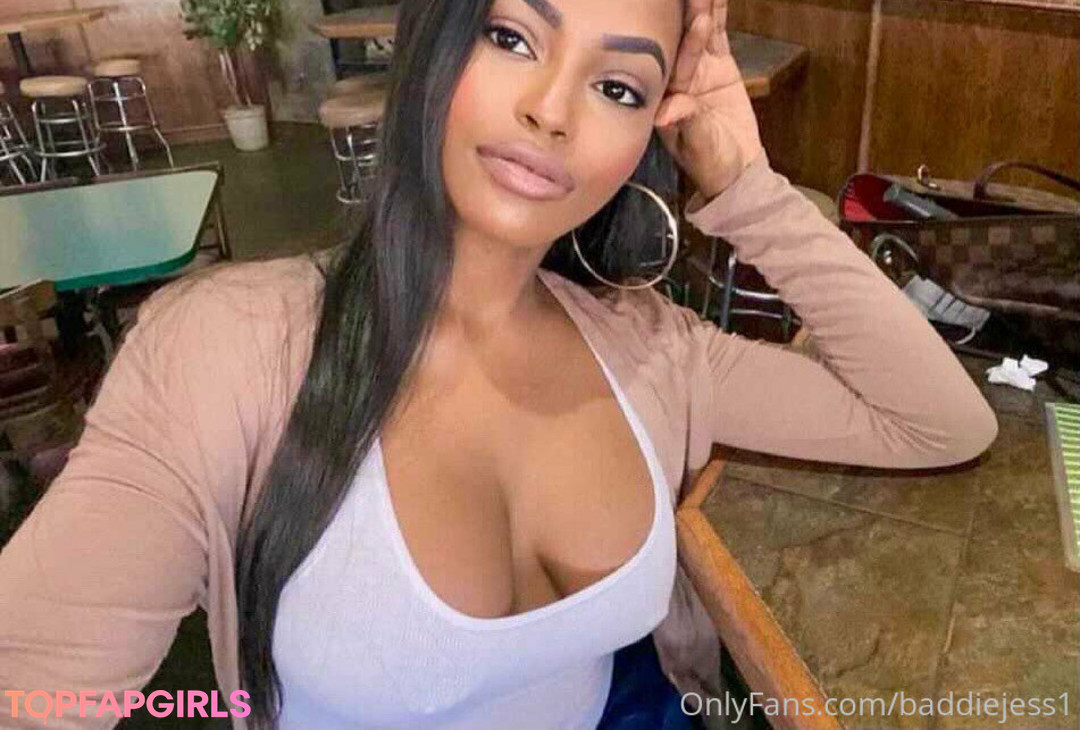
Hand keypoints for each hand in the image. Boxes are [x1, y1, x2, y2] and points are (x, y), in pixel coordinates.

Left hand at [655, 0, 763, 199]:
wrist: (734, 168)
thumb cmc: (710, 162)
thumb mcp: (698, 146)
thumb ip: (688, 123)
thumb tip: (669, 112)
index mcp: (668, 95)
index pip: (674, 61)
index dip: (682, 37)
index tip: (690, 15)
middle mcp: (678, 77)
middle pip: (681, 36)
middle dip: (685, 11)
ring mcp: (698, 68)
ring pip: (699, 29)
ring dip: (701, 5)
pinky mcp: (719, 64)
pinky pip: (717, 34)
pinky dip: (718, 12)